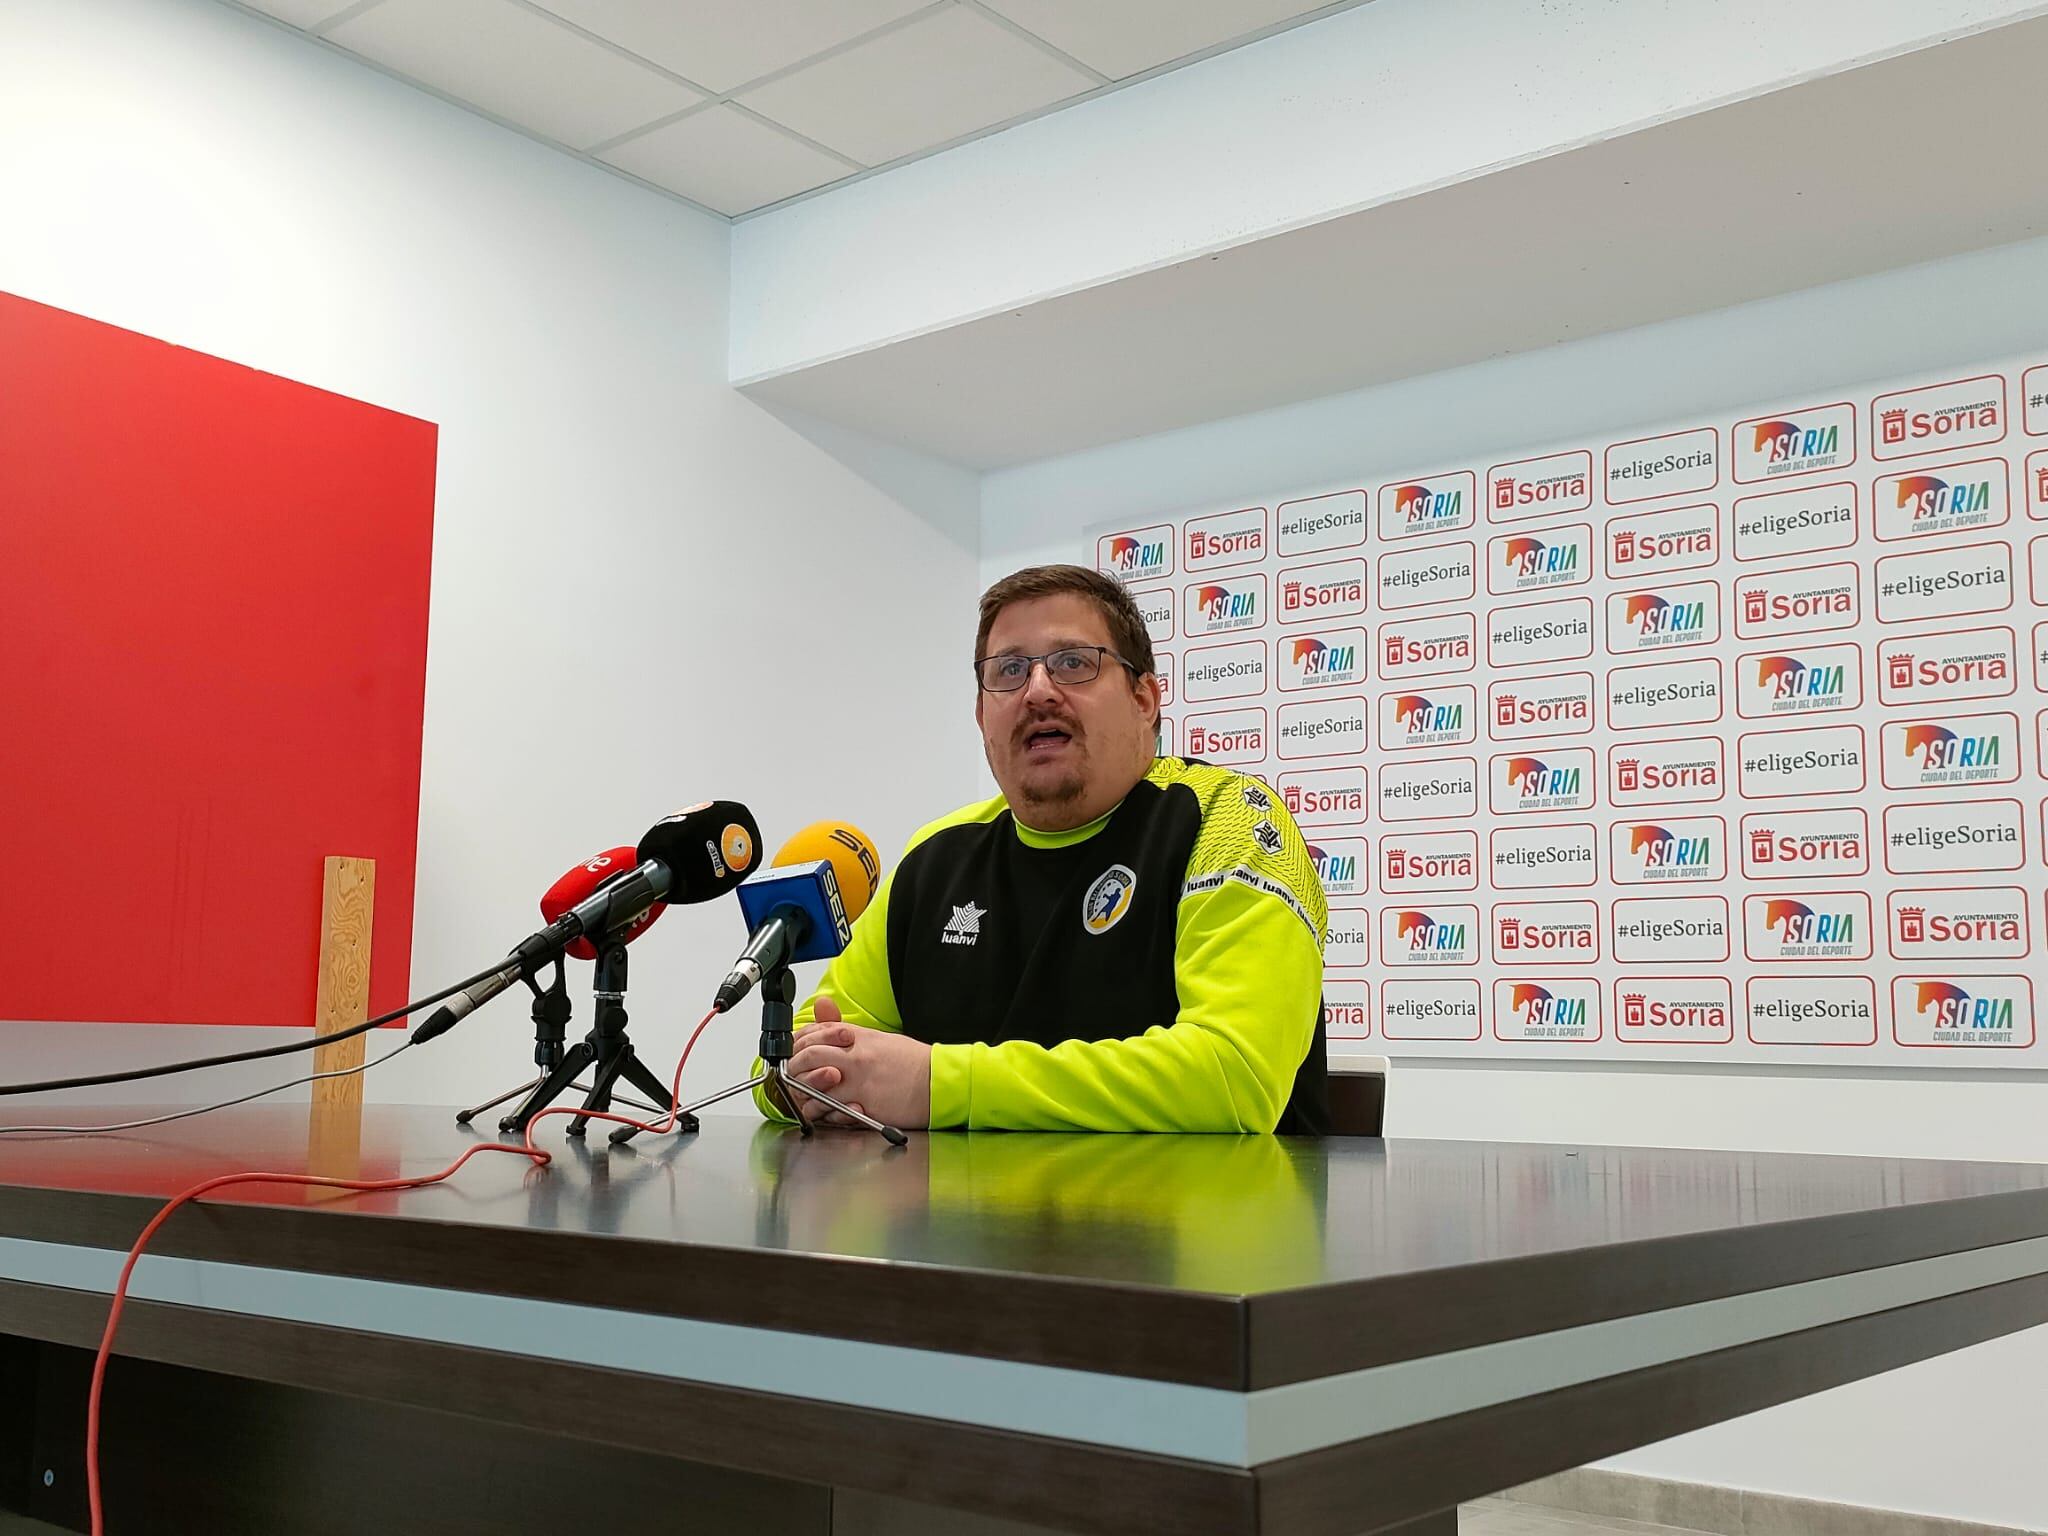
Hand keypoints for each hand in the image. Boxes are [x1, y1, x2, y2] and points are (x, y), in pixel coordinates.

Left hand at [781, 998, 930, 1129]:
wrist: (936, 1081)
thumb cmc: (909, 1062)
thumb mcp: (876, 1038)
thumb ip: (844, 1028)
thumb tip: (822, 1007)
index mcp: (857, 1037)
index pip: (814, 1033)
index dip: (798, 1045)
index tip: (795, 1054)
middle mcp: (855, 1056)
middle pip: (809, 1056)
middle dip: (794, 1068)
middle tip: (792, 1078)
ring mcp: (859, 1080)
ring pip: (814, 1086)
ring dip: (803, 1095)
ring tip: (805, 1099)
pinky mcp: (865, 1104)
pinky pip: (832, 1110)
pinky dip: (823, 1114)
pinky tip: (824, 1113)